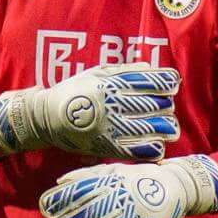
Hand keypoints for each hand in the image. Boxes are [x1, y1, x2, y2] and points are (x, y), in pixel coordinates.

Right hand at [0, 60, 178, 161]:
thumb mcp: (95, 74)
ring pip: (153, 128)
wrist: (45, 117)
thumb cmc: (75, 92)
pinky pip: (139, 150)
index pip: (150, 81)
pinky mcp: (107, 147)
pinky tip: (157, 144)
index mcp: (110, 84)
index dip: (167, 82)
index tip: (172, 84)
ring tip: (168, 128)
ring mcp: (110, 126)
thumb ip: (124, 70)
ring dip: (166, 128)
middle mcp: (111, 104)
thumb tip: (151, 68)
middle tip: (167, 108)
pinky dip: (154, 148)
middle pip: (156, 105)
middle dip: (167, 106)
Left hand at [39, 155, 217, 217]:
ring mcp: (132, 217)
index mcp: (106, 183)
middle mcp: (117, 200)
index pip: (73, 194)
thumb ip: (85, 176)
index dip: (56, 204)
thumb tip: (59, 184)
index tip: (50, 212)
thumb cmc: (140, 178)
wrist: (178, 185)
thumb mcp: (113, 170)